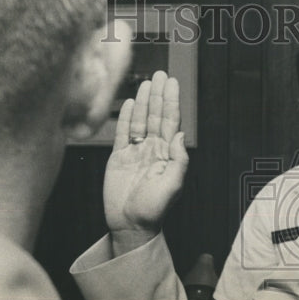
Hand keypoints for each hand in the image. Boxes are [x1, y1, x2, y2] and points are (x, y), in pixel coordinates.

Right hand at [103, 71, 188, 252]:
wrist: (130, 226)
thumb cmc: (153, 211)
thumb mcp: (172, 186)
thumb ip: (178, 160)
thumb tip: (179, 135)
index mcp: (167, 155)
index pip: (171, 122)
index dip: (171, 102)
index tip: (172, 83)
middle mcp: (153, 151)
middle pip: (156, 117)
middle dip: (158, 95)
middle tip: (160, 74)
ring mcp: (135, 153)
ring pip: (140, 121)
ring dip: (143, 102)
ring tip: (146, 83)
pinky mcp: (119, 158)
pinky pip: (123, 133)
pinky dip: (126, 117)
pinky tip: (129, 103)